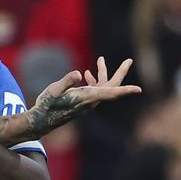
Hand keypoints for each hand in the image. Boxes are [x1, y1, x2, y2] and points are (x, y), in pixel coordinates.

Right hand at [27, 57, 142, 134]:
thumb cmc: (47, 105)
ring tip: (100, 59)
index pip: (111, 93)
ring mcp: (87, 101)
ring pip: (102, 86)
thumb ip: (66, 81)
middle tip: (129, 60)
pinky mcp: (82, 101)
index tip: (139, 89)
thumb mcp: (54, 91)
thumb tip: (78, 73)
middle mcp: (91, 100)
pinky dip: (93, 80)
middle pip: (112, 86)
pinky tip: (86, 73)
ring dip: (103, 73)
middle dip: (120, 72)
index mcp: (87, 97)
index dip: (125, 90)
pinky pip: (94, 89)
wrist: (41, 120)